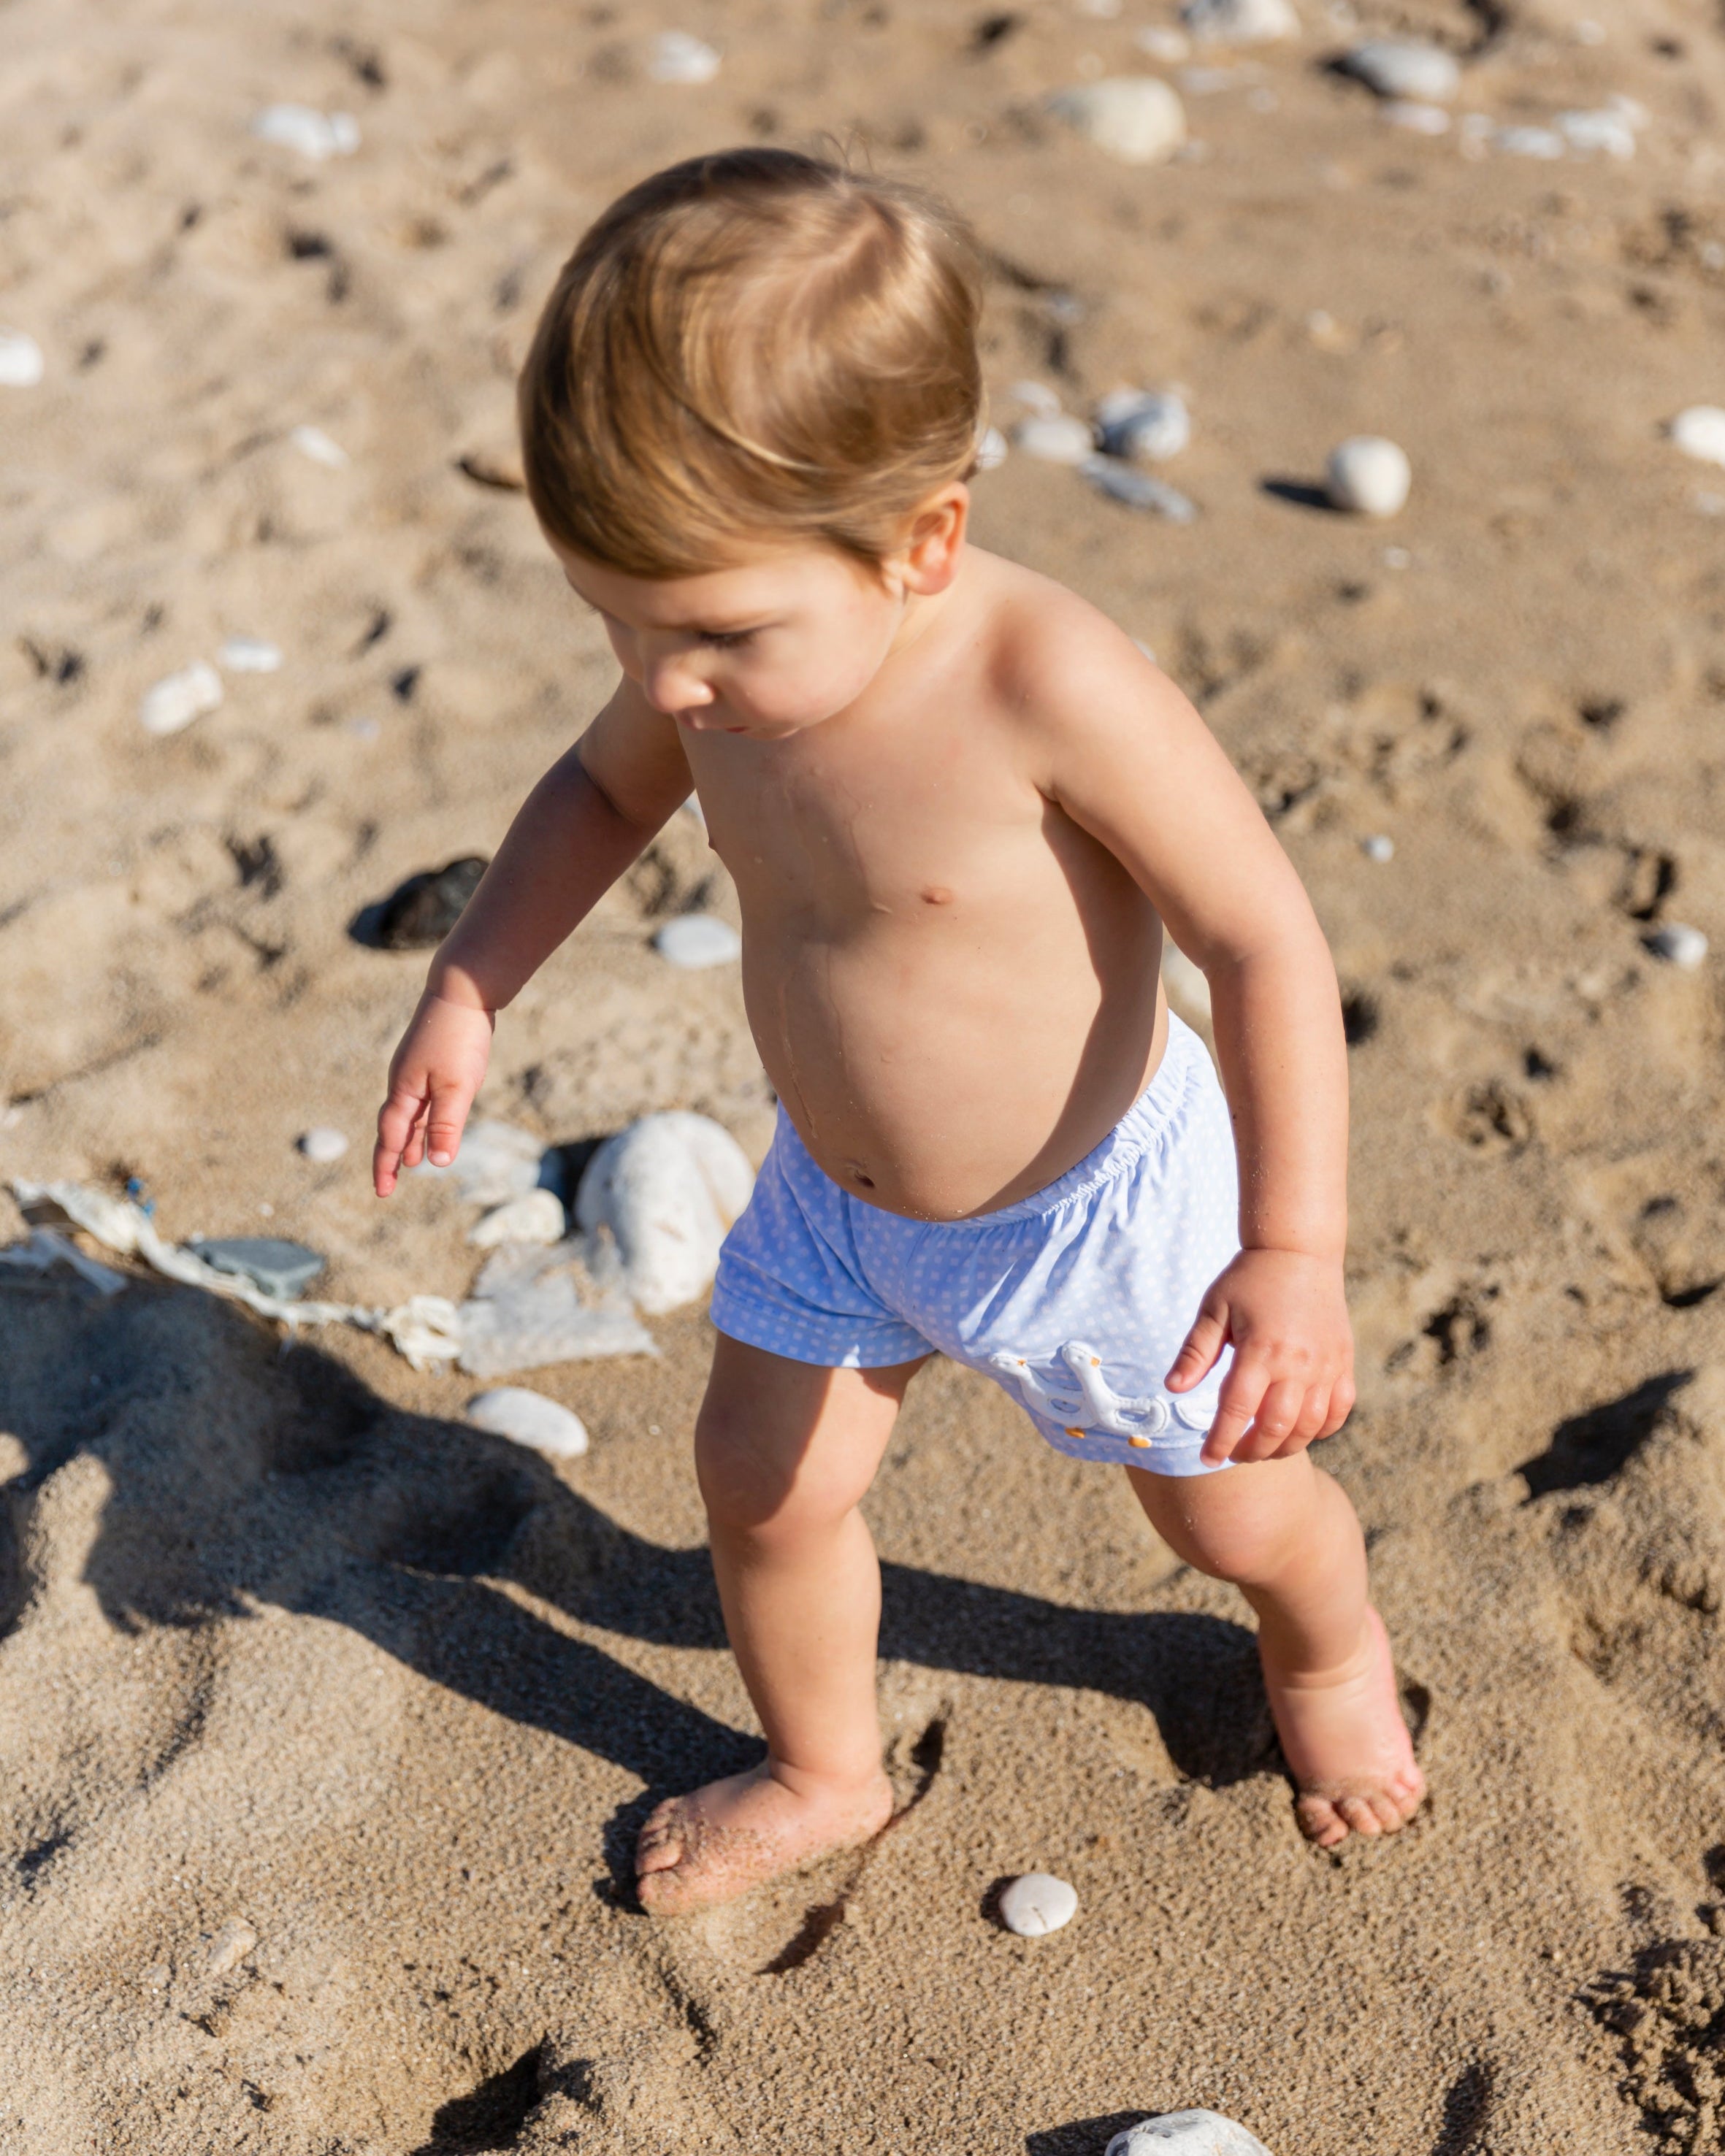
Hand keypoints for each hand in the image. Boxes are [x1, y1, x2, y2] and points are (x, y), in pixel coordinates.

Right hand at [373, 989, 495, 1195]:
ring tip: (412, 1161)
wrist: (462, 990)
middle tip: (389, 1184)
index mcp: (403, 1091)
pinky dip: (423, 1118)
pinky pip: (421, 1098)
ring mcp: (415, 1070)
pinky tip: (431, 1122)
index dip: (386, 1166)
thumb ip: (445, 1125)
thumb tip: (437, 1163)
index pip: (390, 1138)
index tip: (383, 1192)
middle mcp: (404, 1082)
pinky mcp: (430, 1061)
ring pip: (409, 1113)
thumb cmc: (458, 1038)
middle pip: (394, 1128)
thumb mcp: (456, 1087)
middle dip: (392, 1156)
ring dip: (409, 1138)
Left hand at [1165, 1247, 1354, 1466]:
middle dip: (1251, 1451)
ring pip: (1309, 1427)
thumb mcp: (1214, 1308)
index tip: (1207, 1458)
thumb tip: (1171, 1389)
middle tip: (1233, 1455)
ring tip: (1261, 1448)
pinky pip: (1339, 1411)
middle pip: (1275, 1429)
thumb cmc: (1249, 1279)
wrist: (1300, 1252)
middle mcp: (1298, 1363)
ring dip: (1283, 1446)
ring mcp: (1326, 1366)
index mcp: (1261, 1350)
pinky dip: (1320, 1430)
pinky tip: (1299, 1432)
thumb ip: (1195, 1352)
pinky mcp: (1343, 1363)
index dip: (1221, 1440)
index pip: (1237, 1411)